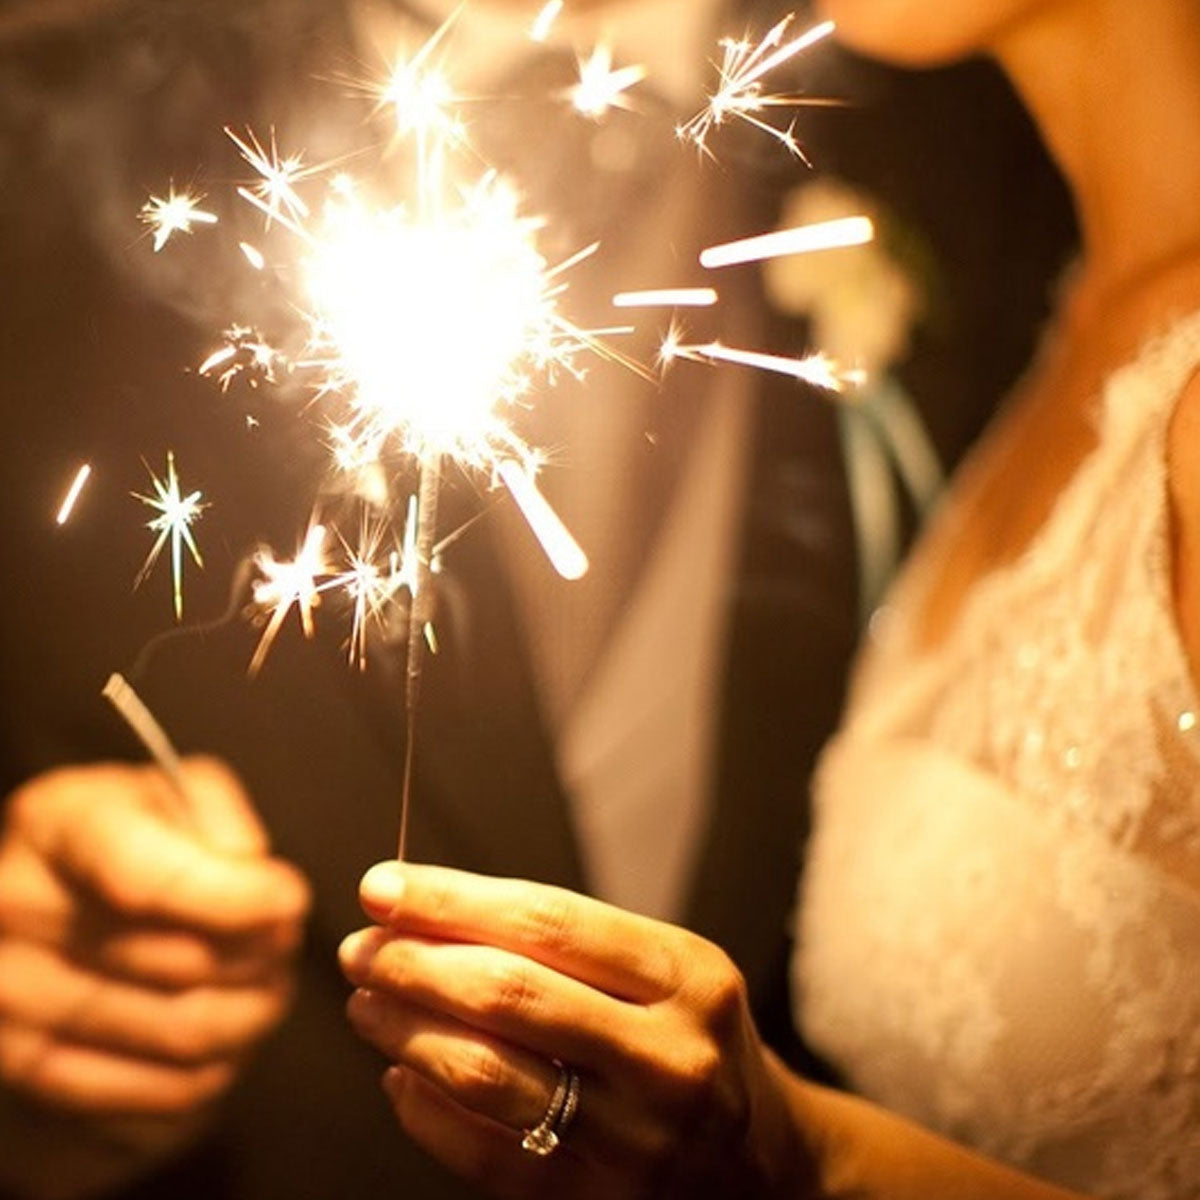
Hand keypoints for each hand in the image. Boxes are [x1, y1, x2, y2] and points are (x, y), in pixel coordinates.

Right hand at [0, 758, 310, 1196]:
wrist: (49, 899)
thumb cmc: (126, 836)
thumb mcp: (171, 791)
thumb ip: (219, 818)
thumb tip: (259, 881)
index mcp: (55, 828)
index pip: (150, 883)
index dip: (239, 900)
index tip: (290, 902)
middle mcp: (16, 918)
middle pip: (181, 966)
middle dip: (264, 957)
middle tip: (285, 945)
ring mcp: (11, 1008)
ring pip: (181, 1038)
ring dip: (251, 1017)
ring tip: (266, 987)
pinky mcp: (31, 1081)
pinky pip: (160, 1099)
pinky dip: (215, 1072)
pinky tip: (224, 1035)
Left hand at [340, 862, 805, 1199]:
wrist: (762, 1164)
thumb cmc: (694, 1038)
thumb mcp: (666, 969)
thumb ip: (569, 941)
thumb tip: (431, 914)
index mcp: (688, 976)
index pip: (548, 921)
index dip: (452, 899)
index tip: (385, 886)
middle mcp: (669, 1056)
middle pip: (508, 994)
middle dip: (413, 962)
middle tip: (361, 946)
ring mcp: (635, 1140)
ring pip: (485, 1074)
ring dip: (404, 1030)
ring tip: (367, 1002)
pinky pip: (485, 1156)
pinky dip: (425, 1112)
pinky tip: (399, 1077)